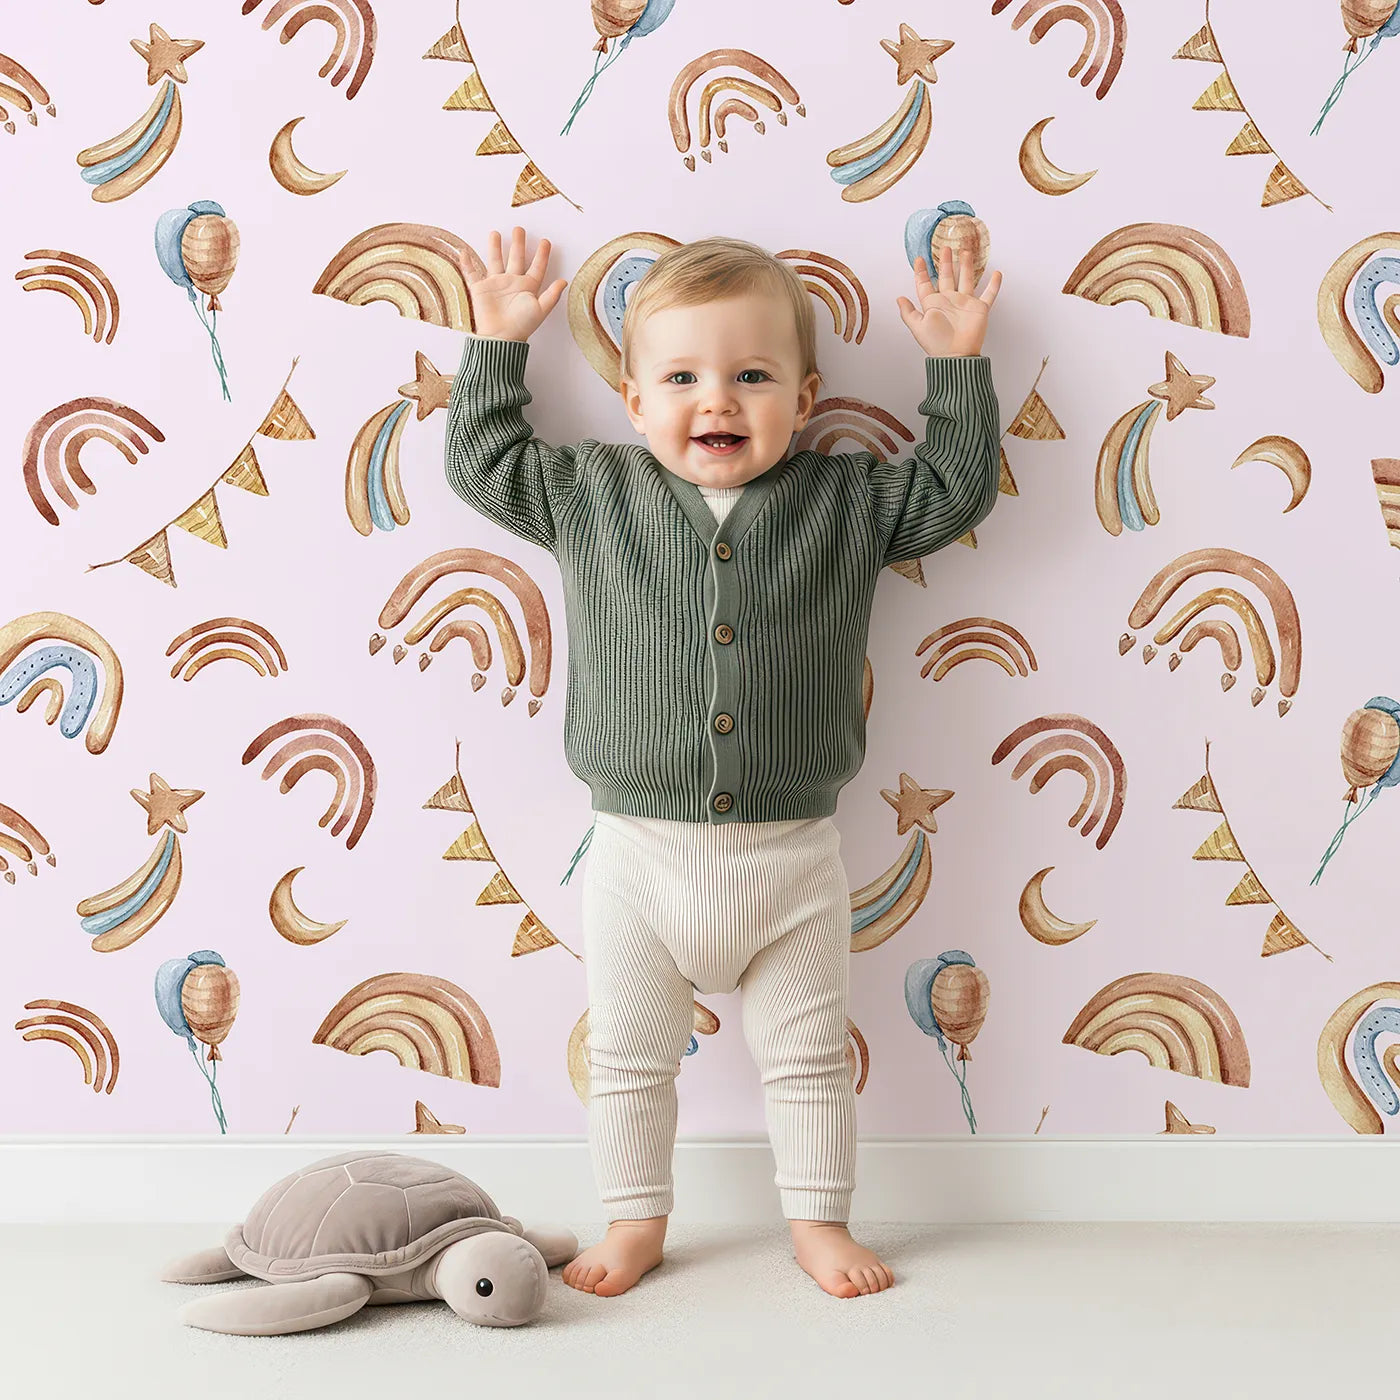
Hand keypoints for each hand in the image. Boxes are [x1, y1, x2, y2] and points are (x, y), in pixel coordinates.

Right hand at [466, 226, 567, 340]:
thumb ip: (552, 295)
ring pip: (495, 261)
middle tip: (519, 229)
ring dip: (494, 247)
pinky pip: (472, 273)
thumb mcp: (540, 309)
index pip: (537, 267)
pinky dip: (467, 263)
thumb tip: (564, 281)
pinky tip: (464, 252)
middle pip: (516, 259)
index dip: (542, 255)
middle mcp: (512, 283)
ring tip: (495, 233)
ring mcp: (496, 284)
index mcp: (528, 287)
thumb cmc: (521, 325)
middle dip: (518, 244)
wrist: (500, 337)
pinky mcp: (480, 289)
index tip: (546, 241)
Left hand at [897, 245, 1001, 356]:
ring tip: (965, 250)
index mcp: (933, 304)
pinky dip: (994, 284)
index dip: (921, 272)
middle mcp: (949, 300)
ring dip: (966, 265)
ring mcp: (965, 303)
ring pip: (966, 279)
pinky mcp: (979, 308)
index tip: (920, 259)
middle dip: (945, 262)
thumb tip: (898, 298)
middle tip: (944, 248)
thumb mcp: (917, 327)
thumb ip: (908, 313)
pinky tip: (997, 273)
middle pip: (946, 276)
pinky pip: (989, 294)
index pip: (925, 284)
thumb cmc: (937, 344)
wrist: (956, 355)